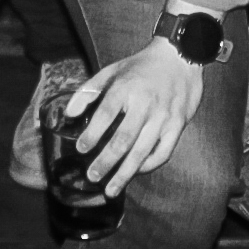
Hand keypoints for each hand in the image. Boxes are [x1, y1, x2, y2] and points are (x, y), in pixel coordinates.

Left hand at [68, 39, 204, 197]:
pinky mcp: (178, 125)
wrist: (179, 58)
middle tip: (92, 177)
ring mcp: (163, 117)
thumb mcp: (112, 71)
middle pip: (123, 139)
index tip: (81, 149)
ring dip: (124, 173)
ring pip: (142, 151)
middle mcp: (145, 104)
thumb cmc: (140, 67)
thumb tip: (68, 114)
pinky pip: (163, 153)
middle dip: (106, 161)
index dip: (92, 134)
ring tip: (110, 189)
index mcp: (126, 87)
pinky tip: (135, 173)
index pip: (106, 114)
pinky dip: (148, 166)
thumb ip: (88, 91)